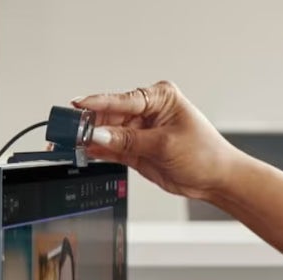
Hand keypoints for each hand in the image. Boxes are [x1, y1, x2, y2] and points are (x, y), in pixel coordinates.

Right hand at [73, 81, 239, 200]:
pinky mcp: (136, 149)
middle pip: (109, 115)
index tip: (76, 106)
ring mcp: (140, 131)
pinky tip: (83, 153)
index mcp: (160, 97)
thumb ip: (129, 141)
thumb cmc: (205, 154)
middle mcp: (147, 111)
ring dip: (88, 139)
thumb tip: (99, 135)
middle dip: (87, 125)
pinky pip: (110, 148)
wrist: (217, 179)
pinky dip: (97, 151)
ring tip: (68, 144)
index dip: (96, 103)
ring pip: (106, 133)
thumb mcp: (165, 145)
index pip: (122, 99)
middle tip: (66, 132)